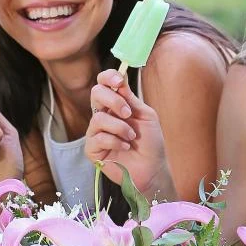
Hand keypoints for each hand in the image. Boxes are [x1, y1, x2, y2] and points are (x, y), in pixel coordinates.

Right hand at [85, 69, 171, 197]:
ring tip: (132, 137)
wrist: (152, 168)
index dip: (108, 77)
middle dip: (114, 101)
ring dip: (120, 127)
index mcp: (116, 104)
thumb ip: (131, 99)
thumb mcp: (145, 116)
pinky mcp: (93, 150)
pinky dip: (115, 142)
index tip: (119, 81)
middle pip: (96, 93)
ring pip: (98, 118)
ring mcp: (96, 132)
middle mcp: (104, 115)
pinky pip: (98, 138)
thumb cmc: (150, 143)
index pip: (104, 83)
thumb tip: (120, 79)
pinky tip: (126, 148)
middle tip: (129, 113)